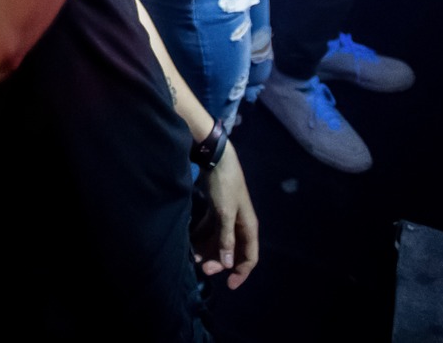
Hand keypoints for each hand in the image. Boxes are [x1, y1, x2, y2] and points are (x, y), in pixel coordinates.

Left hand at [197, 141, 258, 288]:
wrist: (215, 158)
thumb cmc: (224, 185)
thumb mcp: (225, 212)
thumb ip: (227, 238)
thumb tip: (229, 264)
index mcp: (248, 226)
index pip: (250, 256)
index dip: (242, 272)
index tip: (229, 285)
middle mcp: (240, 224)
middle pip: (233, 250)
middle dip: (220, 262)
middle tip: (203, 267)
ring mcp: (227, 216)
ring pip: (220, 241)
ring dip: (209, 250)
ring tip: (194, 257)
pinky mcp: (216, 209)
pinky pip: (211, 229)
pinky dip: (203, 237)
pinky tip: (192, 243)